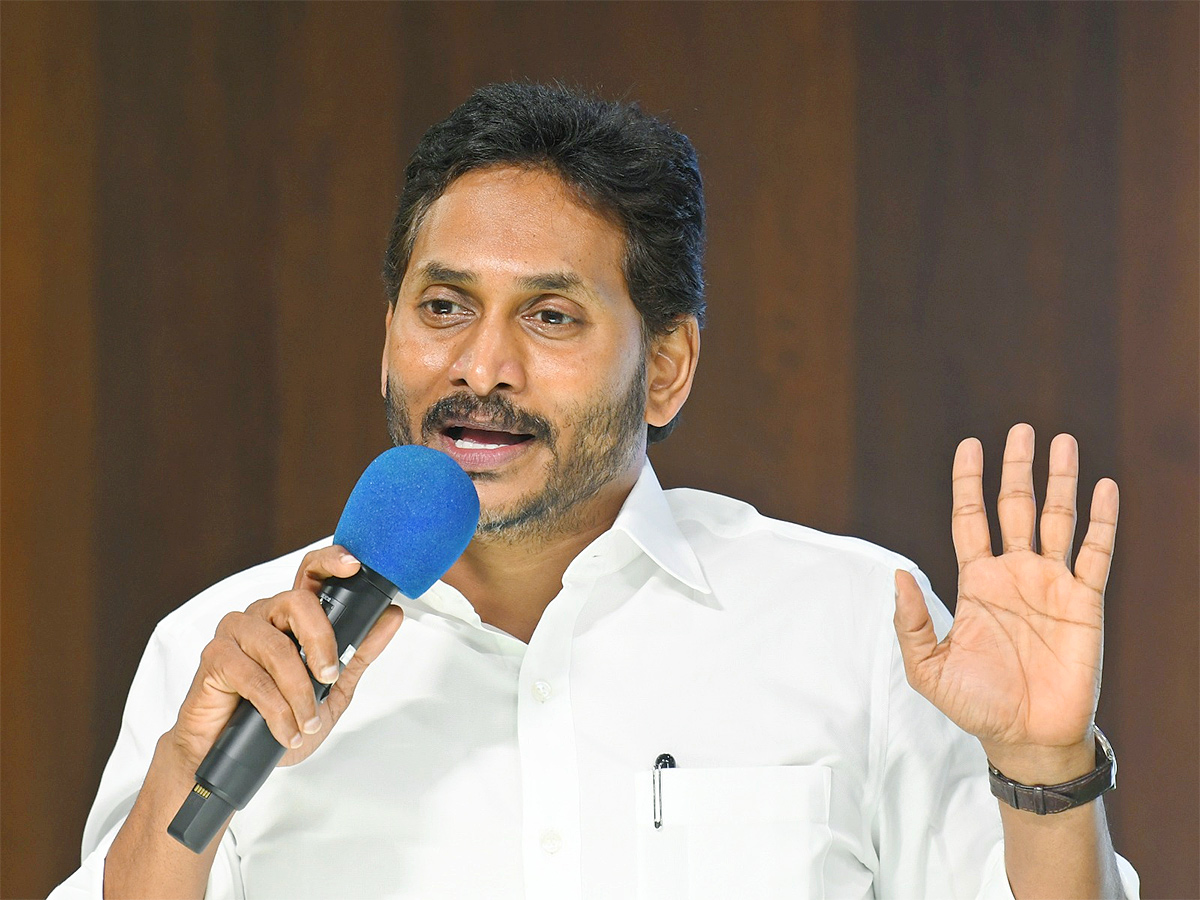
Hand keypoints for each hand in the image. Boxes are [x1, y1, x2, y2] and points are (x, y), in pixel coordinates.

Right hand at [168, 546, 404, 771]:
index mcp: (292, 616)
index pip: (310, 572)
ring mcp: (236, 632)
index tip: (353, 566)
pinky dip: (276, 709)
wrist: (234, 758)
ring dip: (299, 692)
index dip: (330, 561)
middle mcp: (264, 615)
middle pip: (297, 602)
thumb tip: (391, 616)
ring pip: (277, 647)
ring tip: (307, 721)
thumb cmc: (279, 718)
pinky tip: (286, 729)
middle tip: (329, 678)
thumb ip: (358, 651)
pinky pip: (253, 676)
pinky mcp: (215, 657)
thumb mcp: (333, 688)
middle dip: (321, 643)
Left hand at [893, 423, 1118, 779]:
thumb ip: (912, 621)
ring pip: (1056, 519)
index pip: (970, 518)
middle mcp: (1014, 574)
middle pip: (1014, 507)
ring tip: (1062, 441)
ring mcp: (1051, 584)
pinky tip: (1101, 487)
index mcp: (976, 582)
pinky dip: (1100, 519)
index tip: (969, 445)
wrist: (1027, 738)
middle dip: (1016, 468)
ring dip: (1060, 481)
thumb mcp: (928, 666)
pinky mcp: (1084, 601)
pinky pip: (1096, 552)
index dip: (968, 482)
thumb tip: (895, 573)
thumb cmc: (976, 705)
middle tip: (1020, 429)